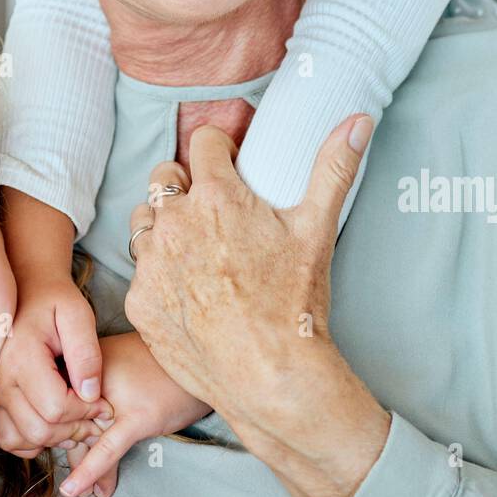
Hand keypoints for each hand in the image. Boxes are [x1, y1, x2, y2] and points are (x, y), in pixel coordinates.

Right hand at [0, 275, 109, 456]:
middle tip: (97, 418)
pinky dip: (31, 440)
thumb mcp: (77, 314)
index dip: (86, 411)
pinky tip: (54, 425)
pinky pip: (6, 435)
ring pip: (20, 438)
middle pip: (39, 428)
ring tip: (77, 423)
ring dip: (53, 439)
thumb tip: (91, 394)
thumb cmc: (54, 300)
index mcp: (21, 358)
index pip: (56, 407)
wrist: (25, 290)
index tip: (104, 402)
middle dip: (74, 429)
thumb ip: (86, 353)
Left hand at [58, 332, 210, 496]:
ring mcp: (116, 395)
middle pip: (69, 420)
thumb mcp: (119, 366)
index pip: (57, 398)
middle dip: (69, 449)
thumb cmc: (159, 362)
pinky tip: (75, 489)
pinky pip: (107, 450)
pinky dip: (90, 471)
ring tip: (78, 490)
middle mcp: (96, 373)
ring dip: (80, 464)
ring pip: (85, 437)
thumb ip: (92, 390)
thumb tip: (68, 432)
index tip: (61, 444)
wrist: (201, 356)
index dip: (58, 427)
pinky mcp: (138, 416)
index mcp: (86, 356)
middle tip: (70, 474)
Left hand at [124, 114, 389, 496]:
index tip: (232, 165)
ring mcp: (151, 263)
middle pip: (164, 176)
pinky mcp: (138, 302)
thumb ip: (333, 167)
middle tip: (212, 211)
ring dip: (164, 227)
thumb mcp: (316, 228)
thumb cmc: (295, 301)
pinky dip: (158, 276)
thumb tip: (358, 120)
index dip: (221, 149)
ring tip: (197, 250)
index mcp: (215, 196)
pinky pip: (139, 272)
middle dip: (184, 185)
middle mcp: (174, 223)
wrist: (270, 376)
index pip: (203, 141)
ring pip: (144, 222)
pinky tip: (188, 293)